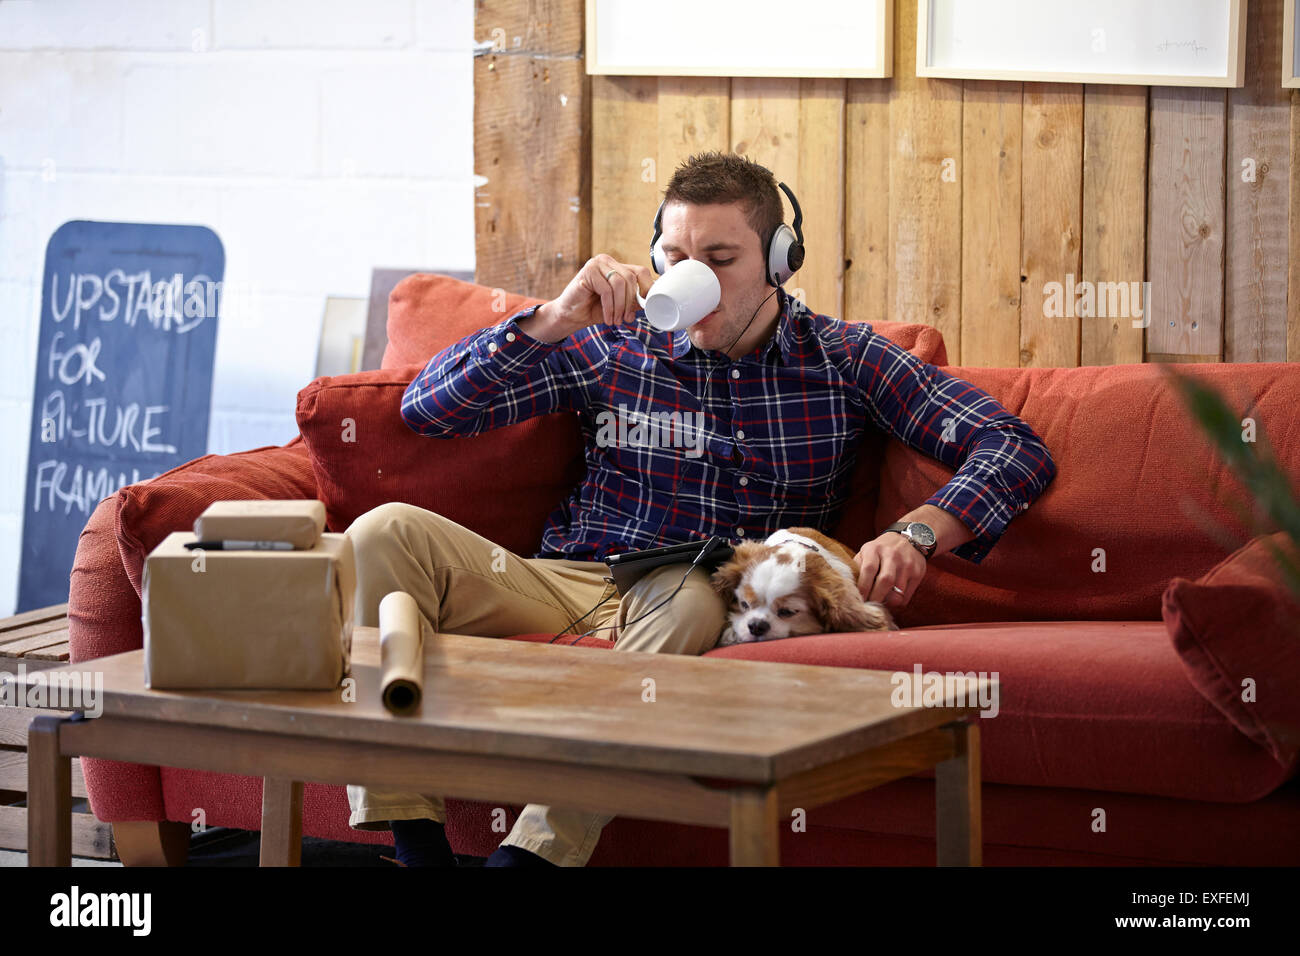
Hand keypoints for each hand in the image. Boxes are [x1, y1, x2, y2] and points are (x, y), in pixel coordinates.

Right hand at [526, 254, 653, 341]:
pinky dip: (609, 307)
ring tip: (616, 320)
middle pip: (631, 278)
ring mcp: (596, 263)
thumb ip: (635, 300)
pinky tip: (607, 317)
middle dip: (631, 302)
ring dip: (620, 306)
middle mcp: (607, 261)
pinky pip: (607, 290)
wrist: (570, 316)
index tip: (645, 307)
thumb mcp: (620, 305)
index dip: (646, 289)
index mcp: (617, 266)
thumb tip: (654, 301)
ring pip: (620, 284)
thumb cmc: (594, 309)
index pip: (641, 271)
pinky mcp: (588, 271)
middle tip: (626, 319)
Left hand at [854, 533, 926, 608]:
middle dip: (876, 598)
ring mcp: (907, 564)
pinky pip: (906, 596)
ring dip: (887, 603)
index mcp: (875, 549)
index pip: (868, 569)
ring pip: (897, 592)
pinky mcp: (918, 573)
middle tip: (869, 606)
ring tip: (880, 603)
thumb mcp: (867, 551)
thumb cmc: (882, 550)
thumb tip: (849, 587)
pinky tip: (890, 600)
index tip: (859, 599)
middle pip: (885, 581)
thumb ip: (858, 566)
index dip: (863, 587)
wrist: (910, 538)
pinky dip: (897, 603)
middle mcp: (892, 555)